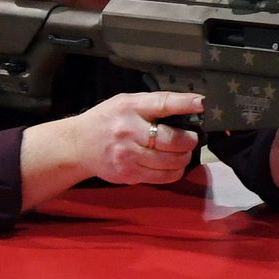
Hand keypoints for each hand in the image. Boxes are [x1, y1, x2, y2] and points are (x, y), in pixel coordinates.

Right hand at [77, 91, 203, 184]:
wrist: (77, 146)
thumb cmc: (108, 120)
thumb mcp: (128, 102)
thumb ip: (156, 103)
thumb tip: (193, 105)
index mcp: (130, 108)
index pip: (162, 104)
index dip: (185, 104)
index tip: (202, 104)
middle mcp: (129, 132)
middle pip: (172, 140)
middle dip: (190, 140)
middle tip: (191, 138)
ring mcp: (128, 157)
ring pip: (171, 161)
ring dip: (184, 157)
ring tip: (182, 152)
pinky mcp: (129, 175)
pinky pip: (163, 177)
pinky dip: (175, 171)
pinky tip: (172, 164)